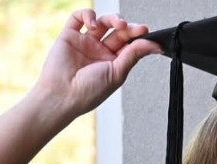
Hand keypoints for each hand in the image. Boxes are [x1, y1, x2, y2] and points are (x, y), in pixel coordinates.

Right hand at [32, 10, 160, 120]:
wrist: (62, 96)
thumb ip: (134, 55)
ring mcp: (84, 43)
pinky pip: (78, 18)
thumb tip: (154, 45)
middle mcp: (99, 52)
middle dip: (128, 27)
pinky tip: (93, 24)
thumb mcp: (117, 73)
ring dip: (112, 19)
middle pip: (117, 31)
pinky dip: (88, 15)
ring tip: (118, 24)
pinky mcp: (69, 36)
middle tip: (135, 28)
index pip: (129, 44)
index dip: (138, 37)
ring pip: (102, 22)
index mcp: (112, 64)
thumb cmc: (88, 92)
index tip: (146, 32)